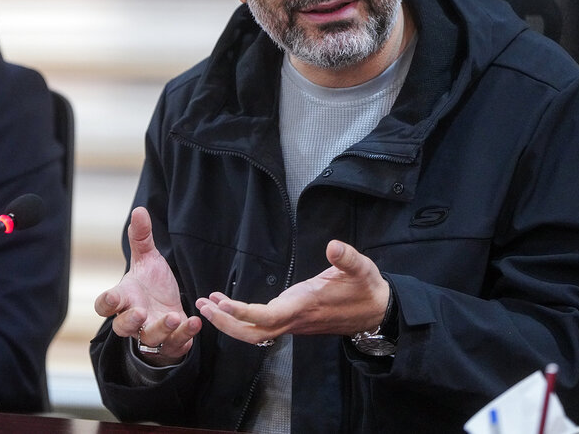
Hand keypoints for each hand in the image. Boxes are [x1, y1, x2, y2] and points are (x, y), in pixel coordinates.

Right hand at [94, 207, 201, 364]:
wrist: (170, 311)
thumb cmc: (152, 287)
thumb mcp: (148, 260)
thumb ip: (141, 238)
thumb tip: (139, 210)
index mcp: (124, 299)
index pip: (105, 305)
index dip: (107, 302)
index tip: (113, 297)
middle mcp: (134, 319)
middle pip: (122, 327)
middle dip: (130, 321)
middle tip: (141, 312)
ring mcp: (152, 333)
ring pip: (149, 338)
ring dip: (161, 329)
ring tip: (172, 316)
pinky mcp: (172, 342)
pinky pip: (176, 343)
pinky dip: (185, 334)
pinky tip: (195, 321)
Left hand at [196, 240, 387, 343]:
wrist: (377, 313)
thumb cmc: (366, 289)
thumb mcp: (362, 269)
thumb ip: (347, 257)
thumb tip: (333, 245)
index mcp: (305, 306)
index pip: (268, 317)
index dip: (244, 314)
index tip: (222, 304)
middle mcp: (294, 319)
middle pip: (253, 333)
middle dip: (225, 323)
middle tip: (201, 306)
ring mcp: (292, 323)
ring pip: (255, 333)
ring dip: (229, 322)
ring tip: (207, 305)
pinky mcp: (292, 321)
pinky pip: (261, 327)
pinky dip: (241, 319)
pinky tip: (228, 305)